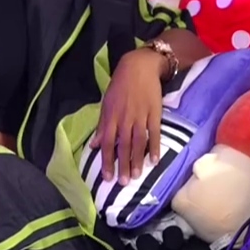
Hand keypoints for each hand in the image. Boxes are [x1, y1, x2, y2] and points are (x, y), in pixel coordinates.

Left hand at [91, 49, 166, 182]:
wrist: (139, 67)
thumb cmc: (120, 85)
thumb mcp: (106, 103)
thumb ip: (102, 125)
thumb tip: (94, 145)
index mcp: (111, 116)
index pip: (108, 143)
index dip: (107, 161)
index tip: (107, 177)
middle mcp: (125, 118)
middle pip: (123, 146)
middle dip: (123, 165)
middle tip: (123, 182)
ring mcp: (140, 116)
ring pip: (138, 142)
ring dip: (137, 160)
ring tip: (137, 176)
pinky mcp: (155, 113)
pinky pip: (154, 133)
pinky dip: (154, 147)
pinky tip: (155, 160)